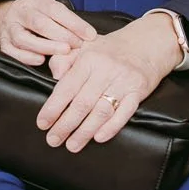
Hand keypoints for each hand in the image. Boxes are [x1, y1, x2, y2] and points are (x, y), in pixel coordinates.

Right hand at [0, 0, 96, 67]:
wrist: (12, 15)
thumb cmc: (39, 13)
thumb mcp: (51, 8)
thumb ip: (67, 19)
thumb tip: (89, 36)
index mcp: (35, 1)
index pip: (56, 10)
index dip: (74, 23)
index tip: (90, 35)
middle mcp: (20, 12)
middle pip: (39, 23)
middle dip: (62, 35)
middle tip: (78, 45)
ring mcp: (10, 28)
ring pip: (24, 38)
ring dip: (46, 47)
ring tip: (63, 52)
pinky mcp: (4, 43)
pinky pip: (12, 52)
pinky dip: (26, 57)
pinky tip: (41, 60)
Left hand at [35, 13, 181, 150]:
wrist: (146, 44)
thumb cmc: (109, 49)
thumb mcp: (83, 46)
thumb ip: (64, 59)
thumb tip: (53, 76)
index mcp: (89, 59)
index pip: (67, 87)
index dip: (53, 108)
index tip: (42, 123)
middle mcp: (106, 70)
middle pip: (82, 103)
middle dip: (65, 125)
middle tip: (53, 140)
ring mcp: (123, 82)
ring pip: (101, 111)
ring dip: (85, 131)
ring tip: (72, 145)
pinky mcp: (138, 92)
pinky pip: (125, 113)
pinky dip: (112, 127)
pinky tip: (98, 138)